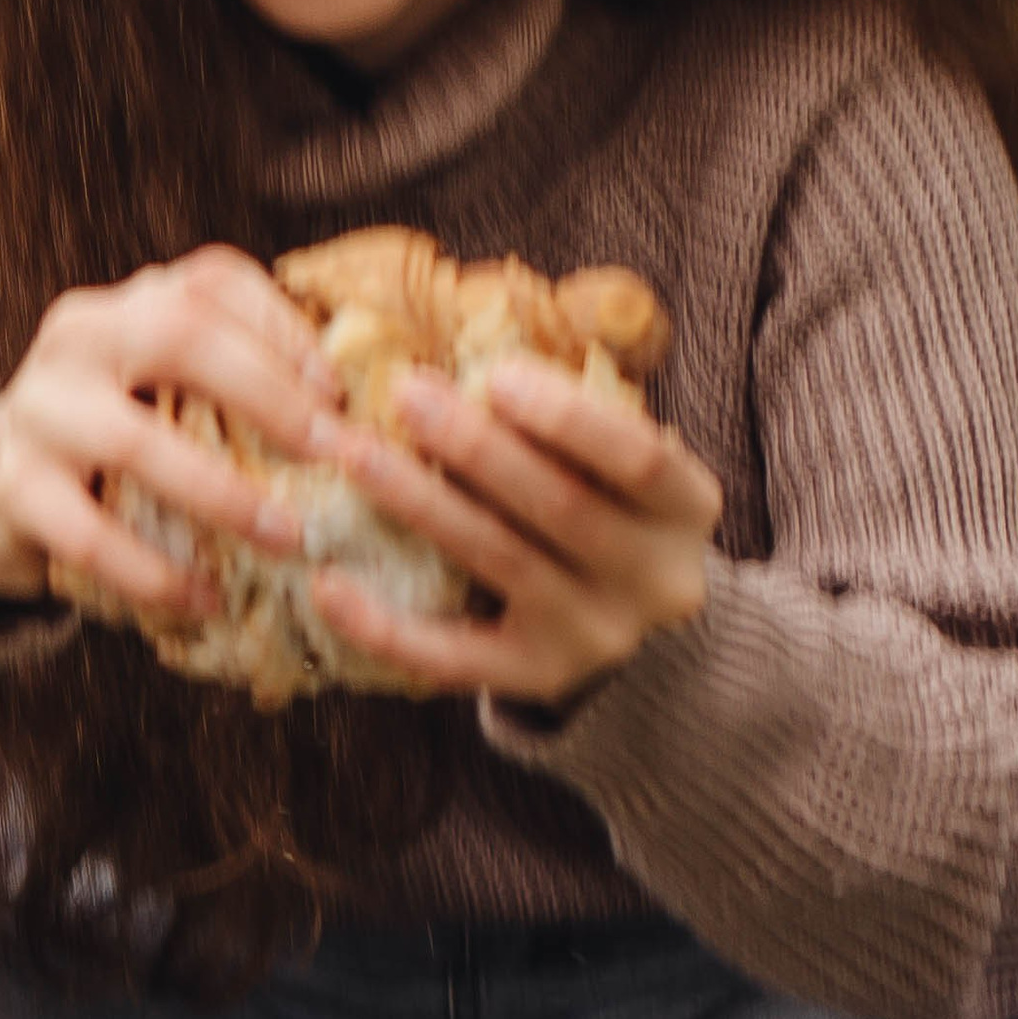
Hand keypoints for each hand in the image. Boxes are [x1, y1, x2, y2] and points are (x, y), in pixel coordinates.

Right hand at [0, 247, 344, 616]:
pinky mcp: (11, 486)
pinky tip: (208, 602)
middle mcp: (78, 337)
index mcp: (127, 303)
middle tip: (335, 452)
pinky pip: (89, 535)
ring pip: (134, 440)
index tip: (343, 392)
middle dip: (268, 392)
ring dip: (222, 492)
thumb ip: (236, 383)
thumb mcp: (163, 391)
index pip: (211, 282)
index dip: (285, 329)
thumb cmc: (115, 441)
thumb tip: (365, 419)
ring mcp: (37, 407)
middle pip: (179, 333)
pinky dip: (156, 573)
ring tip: (288, 537)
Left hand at [308, 355, 720, 706]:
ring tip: (354, 454)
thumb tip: (466, 340)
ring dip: (422, 504)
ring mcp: (598, 637)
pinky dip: (386, 623)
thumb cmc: (606, 506)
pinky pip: (453, 656)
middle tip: (404, 393)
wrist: (636, 630)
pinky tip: (329, 583)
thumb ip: (573, 413)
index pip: (640, 459)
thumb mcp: (620, 463)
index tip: (496, 373)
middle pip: (561, 507)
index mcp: (688, 510)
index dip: (568, 417)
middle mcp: (657, 580)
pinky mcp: (536, 679)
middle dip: (476, 447)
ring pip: (502, 563)